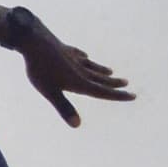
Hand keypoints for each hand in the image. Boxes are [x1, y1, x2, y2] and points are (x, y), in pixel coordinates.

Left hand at [16, 16, 133, 126]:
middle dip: (113, 83)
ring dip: (101, 70)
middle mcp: (80, 69)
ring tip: (110, 72)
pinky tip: (85, 56)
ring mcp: (72, 58)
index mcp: (79, 82)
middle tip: (127, 84)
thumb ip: (64, 107)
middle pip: (99, 78)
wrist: (34, 40)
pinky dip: (85, 58)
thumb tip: (77, 125)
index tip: (133, 96)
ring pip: (91, 66)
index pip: (102, 92)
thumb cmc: (40, 69)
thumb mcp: (50, 91)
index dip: (118, 96)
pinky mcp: (64, 49)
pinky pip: (78, 55)